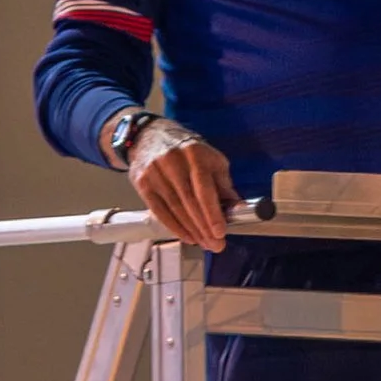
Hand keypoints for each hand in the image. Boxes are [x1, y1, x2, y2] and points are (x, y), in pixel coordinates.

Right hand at [126, 122, 234, 248]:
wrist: (150, 135)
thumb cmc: (187, 150)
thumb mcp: (211, 159)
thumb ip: (224, 184)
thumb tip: (238, 208)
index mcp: (195, 155)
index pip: (204, 189)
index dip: (213, 213)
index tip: (220, 232)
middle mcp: (173, 162)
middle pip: (189, 202)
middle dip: (204, 227)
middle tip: (215, 245)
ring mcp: (155, 172)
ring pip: (175, 208)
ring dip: (191, 230)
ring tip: (204, 243)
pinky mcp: (142, 182)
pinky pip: (159, 210)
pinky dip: (174, 227)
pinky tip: (186, 236)